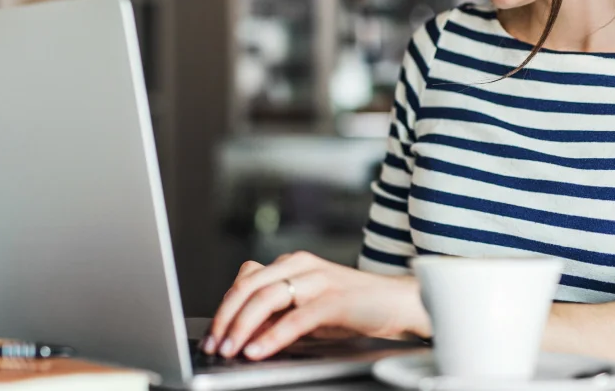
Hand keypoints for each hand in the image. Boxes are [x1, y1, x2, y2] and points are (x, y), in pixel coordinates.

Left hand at [203, 251, 428, 360]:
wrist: (401, 303)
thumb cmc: (354, 308)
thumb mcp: (308, 309)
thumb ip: (279, 313)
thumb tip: (243, 332)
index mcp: (292, 263)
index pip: (246, 279)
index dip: (225, 306)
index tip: (213, 334)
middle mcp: (302, 265)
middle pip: (250, 286)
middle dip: (226, 318)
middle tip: (214, 344)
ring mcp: (319, 279)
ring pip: (267, 297)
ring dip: (243, 326)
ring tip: (231, 349)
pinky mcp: (336, 300)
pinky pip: (297, 317)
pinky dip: (273, 335)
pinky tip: (259, 350)